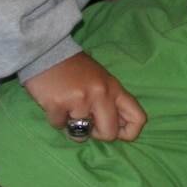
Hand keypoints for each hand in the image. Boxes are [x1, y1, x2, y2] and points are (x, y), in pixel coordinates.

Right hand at [25, 52, 145, 142]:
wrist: (48, 51)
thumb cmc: (76, 69)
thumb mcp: (101, 80)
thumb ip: (111, 102)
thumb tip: (119, 129)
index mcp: (114, 88)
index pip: (138, 118)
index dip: (129, 133)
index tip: (115, 132)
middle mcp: (101, 94)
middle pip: (110, 134)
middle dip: (96, 134)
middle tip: (86, 122)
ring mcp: (80, 99)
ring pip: (81, 135)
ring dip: (72, 126)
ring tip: (68, 106)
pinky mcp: (58, 104)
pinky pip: (59, 127)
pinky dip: (56, 120)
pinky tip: (55, 102)